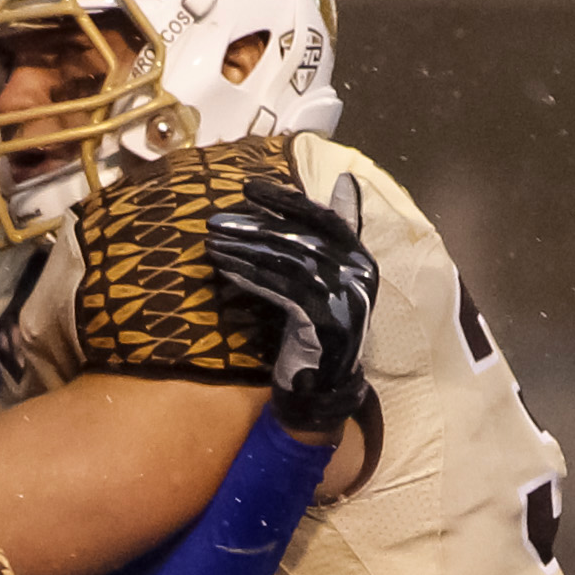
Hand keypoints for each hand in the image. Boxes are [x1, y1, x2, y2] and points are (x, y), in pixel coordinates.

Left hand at [206, 176, 379, 441]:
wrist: (321, 391)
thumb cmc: (313, 334)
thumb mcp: (317, 286)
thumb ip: (319, 245)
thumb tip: (338, 183)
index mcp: (361, 260)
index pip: (323, 218)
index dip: (287, 201)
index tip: (249, 189)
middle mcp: (360, 275)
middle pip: (301, 238)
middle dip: (254, 227)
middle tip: (217, 222)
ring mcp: (346, 298)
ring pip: (289, 262)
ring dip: (245, 251)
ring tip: (213, 244)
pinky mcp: (325, 322)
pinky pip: (284, 290)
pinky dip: (253, 277)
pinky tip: (227, 270)